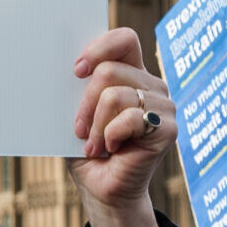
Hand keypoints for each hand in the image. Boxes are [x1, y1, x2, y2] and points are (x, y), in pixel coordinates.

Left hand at [68, 28, 173, 226]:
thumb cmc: (86, 148)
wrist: (101, 187)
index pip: (124, 39)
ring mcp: (163, 106)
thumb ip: (75, 88)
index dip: (99, 47)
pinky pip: (129, 118)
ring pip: (115, 96)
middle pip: (109, 70)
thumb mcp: (74, 113)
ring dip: (95, 125)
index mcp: (131, 73)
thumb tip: (58, 65)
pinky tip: (111, 149)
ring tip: (94, 143)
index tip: (76, 70)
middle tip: (79, 129)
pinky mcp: (168, 129)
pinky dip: (110, 136)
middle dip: (84, 103)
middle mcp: (151, 85)